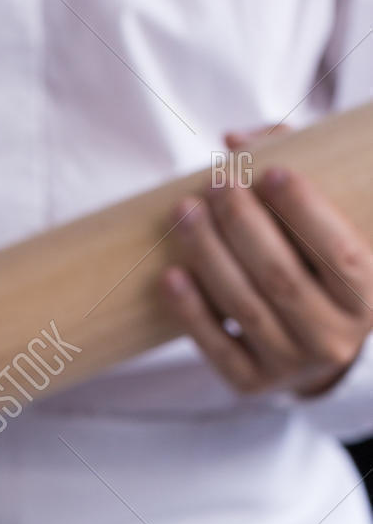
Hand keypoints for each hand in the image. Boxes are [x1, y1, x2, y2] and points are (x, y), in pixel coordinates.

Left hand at [161, 137, 372, 397]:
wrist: (319, 347)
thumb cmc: (321, 268)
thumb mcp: (332, 224)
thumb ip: (296, 173)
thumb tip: (235, 139)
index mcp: (368, 297)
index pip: (339, 252)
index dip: (305, 211)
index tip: (270, 170)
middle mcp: (335, 337)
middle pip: (282, 277)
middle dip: (243, 225)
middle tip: (216, 184)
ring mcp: (292, 365)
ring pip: (246, 307)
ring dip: (209, 257)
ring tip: (185, 214)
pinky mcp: (252, 383)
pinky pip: (218, 349)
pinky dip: (192, 312)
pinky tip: (171, 275)